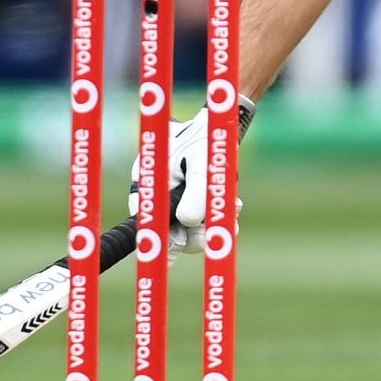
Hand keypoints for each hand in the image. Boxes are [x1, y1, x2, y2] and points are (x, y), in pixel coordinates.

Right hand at [128, 98, 252, 254]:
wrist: (217, 129)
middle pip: (168, 232)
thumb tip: (189, 220)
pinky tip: (234, 209)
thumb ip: (196, 191)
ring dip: (210, 227)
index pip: (148, 221)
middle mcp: (154, 196)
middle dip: (194, 235)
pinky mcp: (189, 204)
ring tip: (235, 210)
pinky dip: (216, 220)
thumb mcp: (201, 164)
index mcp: (146, 183)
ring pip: (188, 229)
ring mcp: (172, 201)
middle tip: (215, 234)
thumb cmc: (204, 141)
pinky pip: (200, 223)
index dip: (162, 239)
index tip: (176, 251)